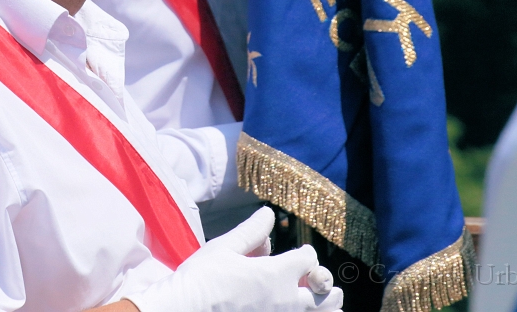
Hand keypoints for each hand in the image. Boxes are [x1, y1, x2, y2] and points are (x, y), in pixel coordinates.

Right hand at [124, 207, 343, 311]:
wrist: (184, 311)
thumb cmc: (202, 278)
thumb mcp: (224, 247)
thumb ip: (251, 232)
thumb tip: (269, 214)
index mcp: (275, 273)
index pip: (307, 259)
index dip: (305, 253)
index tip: (302, 253)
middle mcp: (285, 299)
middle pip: (322, 292)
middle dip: (325, 284)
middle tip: (328, 284)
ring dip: (326, 306)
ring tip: (332, 303)